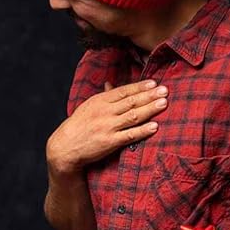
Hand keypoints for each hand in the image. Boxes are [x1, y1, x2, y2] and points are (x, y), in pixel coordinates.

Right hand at [47, 79, 167, 173]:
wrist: (65, 147)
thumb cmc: (78, 126)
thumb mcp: (88, 107)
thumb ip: (103, 96)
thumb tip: (111, 83)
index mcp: (99, 101)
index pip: (123, 91)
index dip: (139, 87)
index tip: (153, 83)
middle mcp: (104, 112)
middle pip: (131, 101)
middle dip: (149, 95)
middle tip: (165, 90)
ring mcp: (107, 127)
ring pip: (133, 116)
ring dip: (150, 109)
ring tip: (164, 103)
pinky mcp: (110, 142)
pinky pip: (130, 135)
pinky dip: (143, 130)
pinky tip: (155, 126)